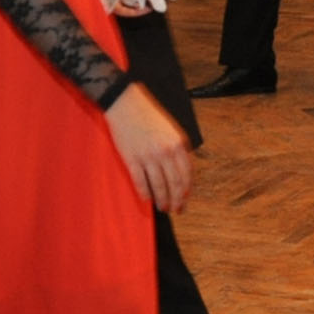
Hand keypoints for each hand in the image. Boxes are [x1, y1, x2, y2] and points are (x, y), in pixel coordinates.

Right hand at [104, 83, 193, 212]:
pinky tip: (147, 199)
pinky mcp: (131, 158)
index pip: (187, 174)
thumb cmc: (148, 115)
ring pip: (159, 186)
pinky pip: (140, 182)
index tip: (185, 200)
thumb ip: (178, 149)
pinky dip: (145, 193)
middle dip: (177, 201)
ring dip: (162, 200)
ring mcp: (148, 156)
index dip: (187, 191)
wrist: (126, 103)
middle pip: (175, 184)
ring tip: (163, 207)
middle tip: (176, 210)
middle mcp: (166, 152)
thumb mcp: (171, 130)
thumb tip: (181, 171)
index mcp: (179, 144)